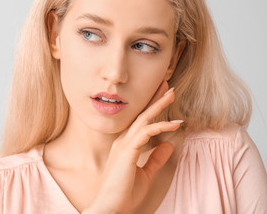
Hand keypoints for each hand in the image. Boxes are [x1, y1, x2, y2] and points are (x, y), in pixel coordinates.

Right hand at [83, 81, 181, 213]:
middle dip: (155, 99)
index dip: (152, 108)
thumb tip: (169, 145)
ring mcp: (124, 144)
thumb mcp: (146, 174)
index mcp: (125, 145)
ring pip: (144, 118)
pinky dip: (162, 125)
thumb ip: (156, 159)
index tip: (163, 97)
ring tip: (172, 93)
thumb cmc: (124, 193)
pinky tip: (176, 123)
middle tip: (167, 85)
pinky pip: (147, 131)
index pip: (140, 122)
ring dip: (159, 105)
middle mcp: (123, 141)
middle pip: (141, 115)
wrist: (111, 207)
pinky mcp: (128, 150)